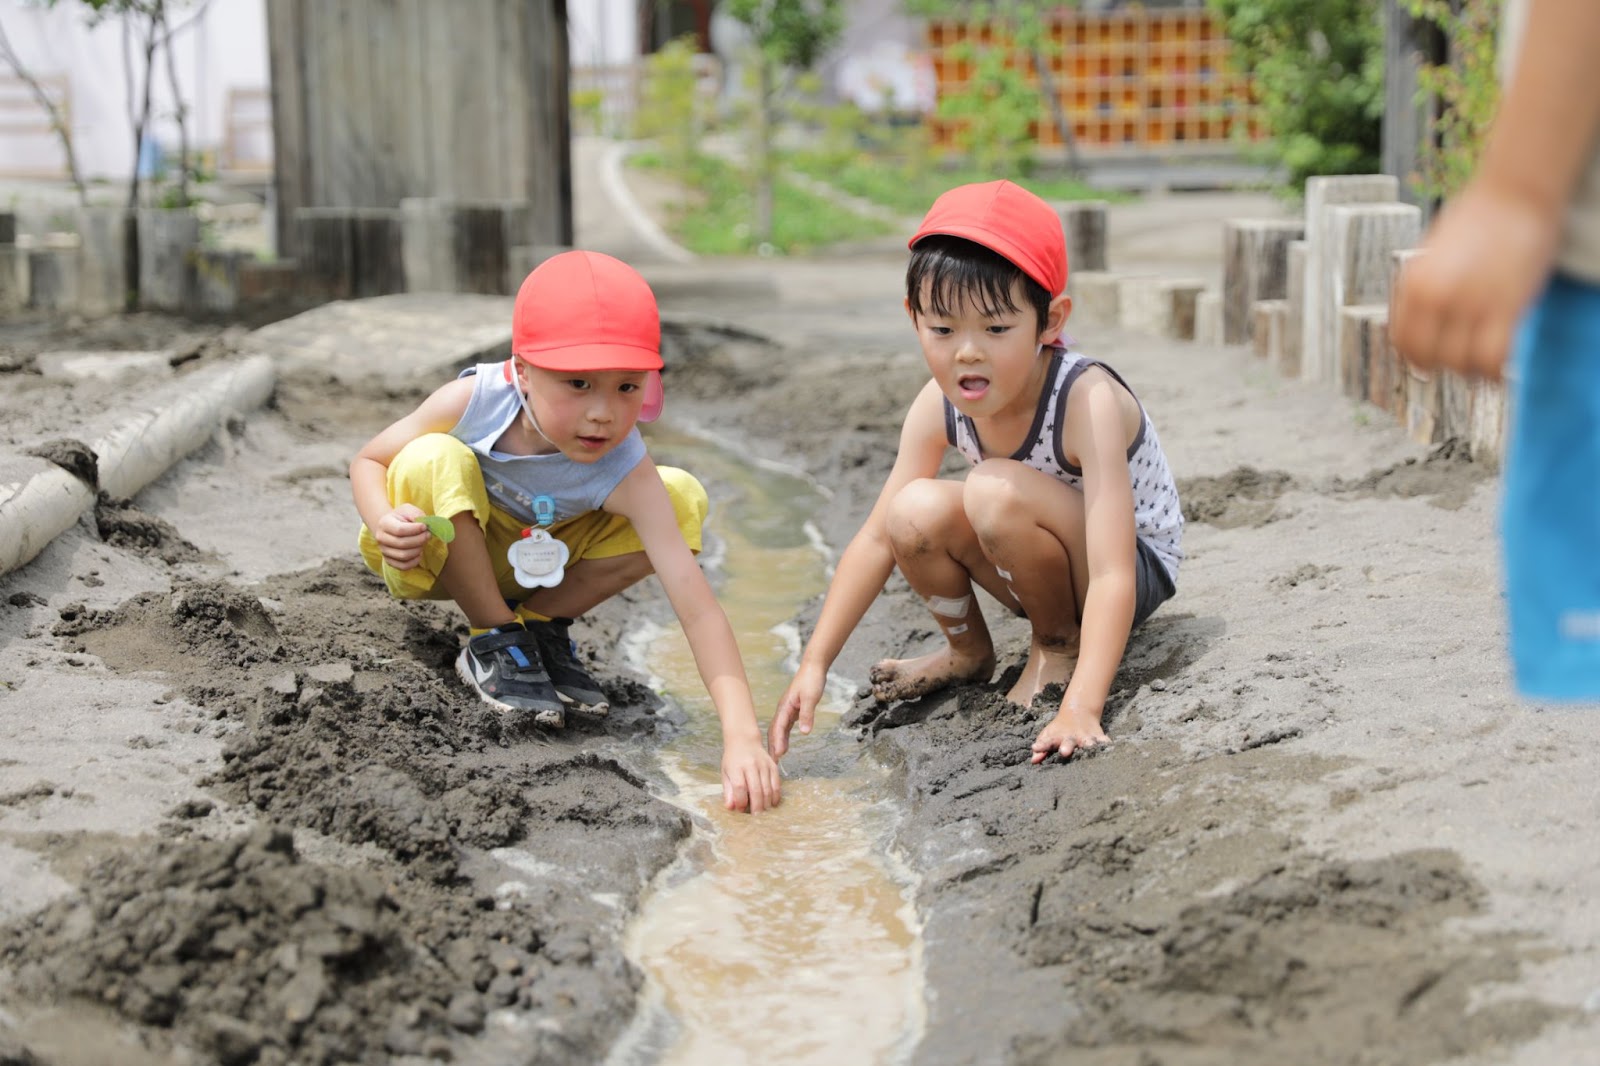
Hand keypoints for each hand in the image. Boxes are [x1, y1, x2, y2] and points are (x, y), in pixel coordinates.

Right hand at [375, 503, 429, 569]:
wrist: (391, 527)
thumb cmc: (402, 517)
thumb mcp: (408, 510)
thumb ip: (416, 514)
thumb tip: (423, 526)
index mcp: (384, 523)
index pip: (400, 530)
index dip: (415, 530)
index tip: (425, 527)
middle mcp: (381, 538)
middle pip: (402, 544)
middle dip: (419, 540)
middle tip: (428, 535)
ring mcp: (384, 551)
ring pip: (404, 556)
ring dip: (418, 549)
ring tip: (423, 542)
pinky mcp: (389, 561)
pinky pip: (403, 566)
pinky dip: (414, 561)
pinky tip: (419, 553)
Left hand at [722, 737, 780, 812]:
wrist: (744, 741)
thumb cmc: (733, 760)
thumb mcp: (725, 773)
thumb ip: (728, 791)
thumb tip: (731, 808)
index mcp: (736, 767)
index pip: (740, 787)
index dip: (741, 801)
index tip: (741, 810)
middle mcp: (751, 765)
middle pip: (756, 790)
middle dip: (756, 807)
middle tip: (756, 819)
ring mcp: (764, 765)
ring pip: (768, 789)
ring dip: (766, 804)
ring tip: (763, 814)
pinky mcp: (773, 766)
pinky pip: (776, 784)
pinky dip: (775, 796)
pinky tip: (772, 804)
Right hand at [769, 665, 825, 758]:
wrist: (814, 667)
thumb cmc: (811, 680)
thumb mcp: (811, 698)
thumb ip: (807, 715)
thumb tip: (804, 733)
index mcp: (785, 706)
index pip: (779, 727)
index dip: (777, 742)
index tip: (777, 755)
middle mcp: (783, 709)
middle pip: (774, 730)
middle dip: (773, 746)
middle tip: (772, 762)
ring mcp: (787, 709)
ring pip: (779, 729)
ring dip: (777, 743)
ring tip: (776, 757)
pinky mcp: (792, 709)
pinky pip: (785, 726)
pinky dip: (783, 736)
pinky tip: (784, 745)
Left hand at [1030, 700, 1107, 763]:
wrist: (1079, 712)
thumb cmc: (1059, 730)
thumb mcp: (1048, 736)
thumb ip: (1042, 749)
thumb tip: (1033, 761)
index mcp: (1057, 737)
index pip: (1047, 741)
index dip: (1041, 745)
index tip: (1035, 748)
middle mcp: (1071, 737)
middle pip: (1069, 742)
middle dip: (1067, 747)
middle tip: (1064, 752)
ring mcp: (1085, 737)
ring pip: (1089, 743)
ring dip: (1089, 747)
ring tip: (1090, 751)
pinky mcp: (1099, 737)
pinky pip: (1105, 742)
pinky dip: (1107, 746)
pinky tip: (1111, 751)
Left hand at [1390, 177, 1562, 381]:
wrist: (1516, 192)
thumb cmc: (1476, 219)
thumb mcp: (1432, 256)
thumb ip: (1423, 289)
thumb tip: (1417, 322)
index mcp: (1412, 284)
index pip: (1402, 342)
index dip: (1416, 356)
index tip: (1429, 360)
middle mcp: (1435, 297)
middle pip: (1427, 359)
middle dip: (1442, 366)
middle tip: (1459, 361)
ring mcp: (1469, 303)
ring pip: (1459, 364)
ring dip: (1470, 370)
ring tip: (1482, 362)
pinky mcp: (1505, 307)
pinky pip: (1491, 359)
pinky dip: (1494, 371)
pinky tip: (1499, 367)